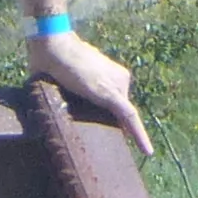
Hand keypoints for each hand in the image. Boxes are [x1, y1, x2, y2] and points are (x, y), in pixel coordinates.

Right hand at [29, 30, 148, 155]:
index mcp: (112, 73)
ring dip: (119, 132)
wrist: (52, 46)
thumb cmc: (51, 59)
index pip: (117, 101)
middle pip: (119, 109)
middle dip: (114, 125)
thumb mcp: (65, 77)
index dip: (116, 118)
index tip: (118, 134)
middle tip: (111, 146)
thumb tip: (56, 106)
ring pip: (122, 116)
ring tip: (117, 145)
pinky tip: (146, 151)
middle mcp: (120, 78)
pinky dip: (139, 135)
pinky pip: (129, 117)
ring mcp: (117, 86)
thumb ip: (71, 89)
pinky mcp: (111, 96)